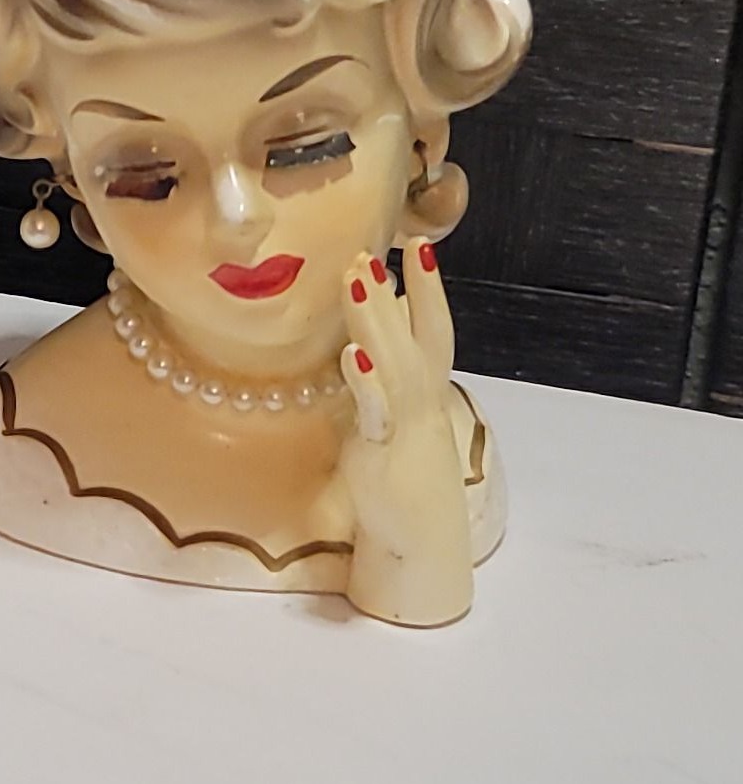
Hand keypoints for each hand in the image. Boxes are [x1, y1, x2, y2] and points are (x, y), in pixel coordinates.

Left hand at [336, 246, 474, 626]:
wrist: (418, 539)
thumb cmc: (400, 473)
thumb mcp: (394, 413)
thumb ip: (386, 374)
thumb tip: (372, 330)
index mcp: (423, 391)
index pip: (430, 330)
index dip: (427, 290)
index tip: (418, 244)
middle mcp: (421, 401)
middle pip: (419, 337)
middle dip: (406, 291)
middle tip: (385, 247)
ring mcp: (405, 425)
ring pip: (395, 362)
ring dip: (377, 319)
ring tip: (360, 277)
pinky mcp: (382, 452)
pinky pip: (375, 412)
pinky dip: (366, 382)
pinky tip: (353, 354)